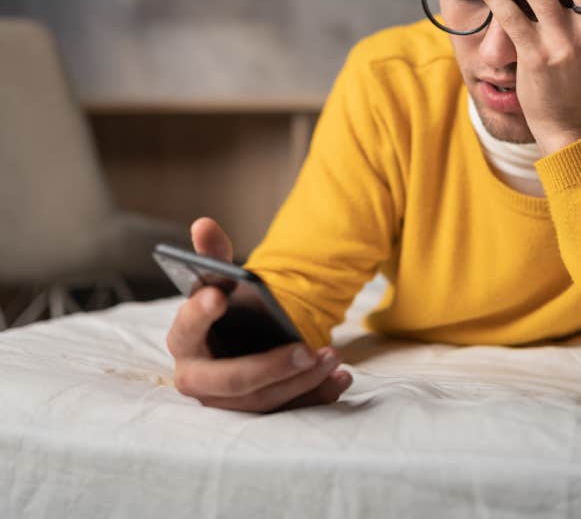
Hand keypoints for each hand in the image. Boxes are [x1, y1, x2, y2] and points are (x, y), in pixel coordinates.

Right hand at [166, 217, 351, 411]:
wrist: (238, 341)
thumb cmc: (225, 307)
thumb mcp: (220, 280)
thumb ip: (213, 255)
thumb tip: (203, 223)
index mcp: (184, 339)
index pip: (186, 327)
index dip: (199, 312)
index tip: (218, 296)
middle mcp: (197, 379)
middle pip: (232, 381)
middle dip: (270, 367)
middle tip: (305, 348)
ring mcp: (225, 402)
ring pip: (262, 401)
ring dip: (301, 382)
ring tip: (332, 356)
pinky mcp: (254, 414)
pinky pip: (286, 412)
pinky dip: (315, 397)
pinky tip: (340, 379)